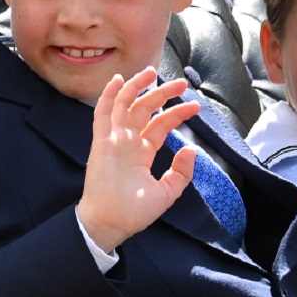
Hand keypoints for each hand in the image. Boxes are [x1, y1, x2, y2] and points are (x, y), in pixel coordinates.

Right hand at [77, 67, 199, 252]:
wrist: (110, 224)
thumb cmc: (133, 212)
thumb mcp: (167, 193)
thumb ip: (181, 173)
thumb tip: (191, 150)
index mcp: (142, 152)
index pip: (161, 124)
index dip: (177, 113)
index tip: (195, 107)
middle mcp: (128, 142)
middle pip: (145, 109)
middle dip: (163, 94)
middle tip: (181, 83)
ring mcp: (114, 140)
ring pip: (125, 105)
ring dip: (137, 87)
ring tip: (152, 72)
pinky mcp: (101, 142)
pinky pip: (103, 114)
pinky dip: (109, 96)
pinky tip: (118, 81)